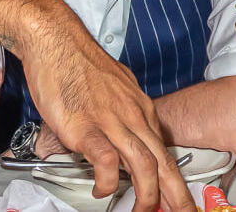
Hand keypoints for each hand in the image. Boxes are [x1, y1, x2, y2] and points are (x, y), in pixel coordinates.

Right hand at [22, 27, 194, 211]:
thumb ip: (122, 111)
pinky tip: (102, 191)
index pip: (164, 149)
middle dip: (177, 194)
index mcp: (139, 108)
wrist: (56, 40)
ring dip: (148, 196)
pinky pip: (107, 161)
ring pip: (144, 164)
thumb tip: (122, 130)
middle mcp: (132, 115)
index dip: (174, 177)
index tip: (179, 196)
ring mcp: (111, 121)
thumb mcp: (113, 86)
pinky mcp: (87, 127)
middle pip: (164, 161)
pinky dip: (108, 182)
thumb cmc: (78, 61)